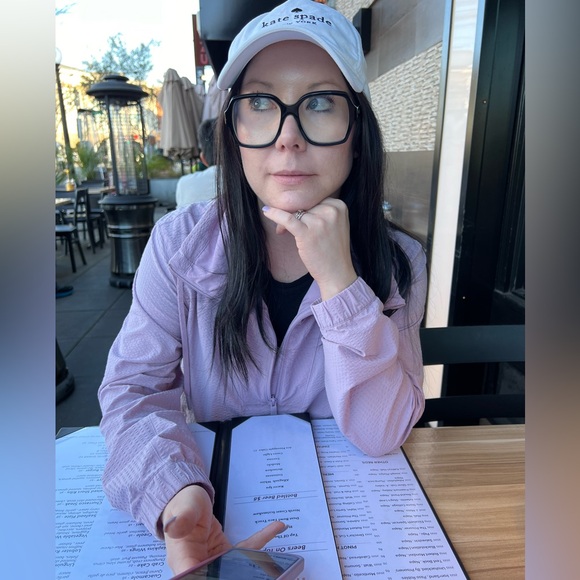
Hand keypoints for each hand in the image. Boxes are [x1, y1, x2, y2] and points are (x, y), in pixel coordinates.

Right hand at [162, 485, 286, 575]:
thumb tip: (174, 527)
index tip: (230, 573)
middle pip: (219, 576)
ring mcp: (214, 562)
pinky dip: (261, 539)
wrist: (189, 501)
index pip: (194, 576)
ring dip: (255, 560)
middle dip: (240, 573)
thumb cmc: (183, 504)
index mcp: (183, 559)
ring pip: (236, 568)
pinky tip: (276, 527)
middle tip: (261, 568)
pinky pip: (245, 551)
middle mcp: (198, 565)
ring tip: (276, 555)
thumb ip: (183, 518)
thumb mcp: (184, 507)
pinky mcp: (226, 555)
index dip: (210, 577)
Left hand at [262, 198, 357, 299]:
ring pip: (295, 213)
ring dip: (284, 222)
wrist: (337, 272)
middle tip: (285, 229)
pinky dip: (275, 214)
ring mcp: (320, 221)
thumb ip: (321, 211)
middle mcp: (332, 211)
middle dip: (293, 215)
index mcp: (340, 206)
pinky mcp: (308, 233)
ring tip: (283, 232)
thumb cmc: (332, 250)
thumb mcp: (334, 224)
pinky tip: (266, 211)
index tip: (298, 220)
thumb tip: (294, 203)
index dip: (303, 209)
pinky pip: (288, 219)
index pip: (314, 199)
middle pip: (304, 205)